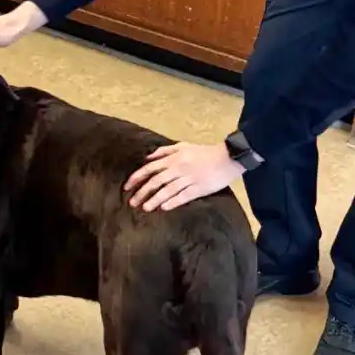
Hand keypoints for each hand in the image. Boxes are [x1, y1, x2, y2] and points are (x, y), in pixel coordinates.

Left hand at [124, 142, 244, 211]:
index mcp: (174, 158)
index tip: (127, 187)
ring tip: (145, 208)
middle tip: (132, 202)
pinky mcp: (199, 188)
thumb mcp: (183, 146)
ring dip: (154, 200)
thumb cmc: (204, 152)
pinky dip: (172, 202)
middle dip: (142, 192)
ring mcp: (189, 178)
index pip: (150, 168)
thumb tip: (148, 157)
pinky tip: (163, 208)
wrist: (227, 158)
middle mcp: (178, 168)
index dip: (137, 178)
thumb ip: (165, 151)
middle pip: (156, 181)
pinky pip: (183, 196)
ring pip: (167, 190)